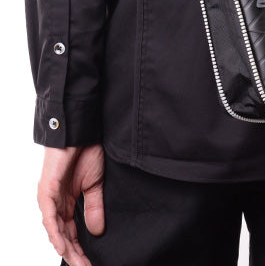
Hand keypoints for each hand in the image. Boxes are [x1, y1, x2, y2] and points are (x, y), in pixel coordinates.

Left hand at [37, 143, 104, 265]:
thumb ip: (94, 207)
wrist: (82, 132)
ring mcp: (50, 198)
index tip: (91, 263)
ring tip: (78, 263)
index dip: (81, 249)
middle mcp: (56, 203)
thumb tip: (97, 231)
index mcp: (67, 202)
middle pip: (63, 236)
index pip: (72, 232)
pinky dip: (56, 233)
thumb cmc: (87, 152)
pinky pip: (50, 217)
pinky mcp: (46, 191)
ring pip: (55, 230)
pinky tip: (63, 246)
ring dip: (66, 248)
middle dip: (74, 254)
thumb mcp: (95, 184)